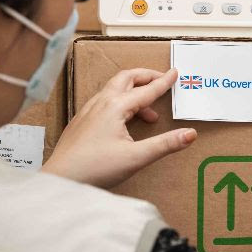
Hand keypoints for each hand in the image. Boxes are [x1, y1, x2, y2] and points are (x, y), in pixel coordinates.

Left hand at [43, 68, 195, 188]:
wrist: (61, 178)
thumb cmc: (95, 168)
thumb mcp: (136, 157)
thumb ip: (165, 144)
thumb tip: (190, 134)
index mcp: (115, 106)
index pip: (146, 90)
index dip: (163, 82)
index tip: (175, 73)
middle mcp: (101, 103)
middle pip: (126, 79)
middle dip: (146, 77)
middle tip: (161, 81)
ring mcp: (88, 111)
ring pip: (114, 90)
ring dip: (134, 93)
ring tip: (149, 115)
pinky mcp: (82, 121)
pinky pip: (104, 101)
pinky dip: (120, 103)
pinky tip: (124, 122)